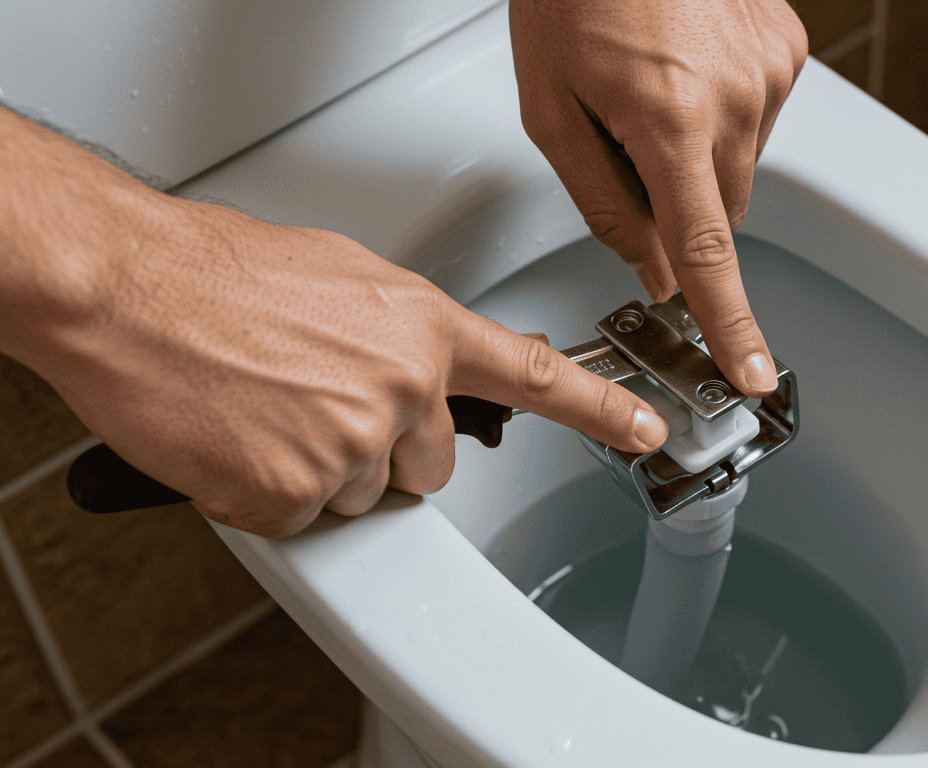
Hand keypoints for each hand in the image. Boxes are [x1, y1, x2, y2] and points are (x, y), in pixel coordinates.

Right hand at [2, 124, 669, 537]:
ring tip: (267, 409)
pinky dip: (268, 493)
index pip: (533, 376)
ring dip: (323, 470)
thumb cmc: (218, 273)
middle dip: (386, 451)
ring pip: (365, 496)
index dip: (600, 410)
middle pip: (432, 467)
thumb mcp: (344, 278)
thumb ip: (408, 331)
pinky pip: (302, 519)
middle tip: (317, 402)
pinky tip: (239, 438)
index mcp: (420, 326)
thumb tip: (445, 360)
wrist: (128, 288)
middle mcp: (402, 386)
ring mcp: (352, 443)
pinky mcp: (294, 492)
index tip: (646, 431)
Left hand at [510, 0, 806, 396]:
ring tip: (656, 91)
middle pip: (719, 213)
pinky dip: (725, 115)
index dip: (730, 324)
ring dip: (700, 159)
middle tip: (630, 148)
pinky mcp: (788, 48)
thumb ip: (603, 202)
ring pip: (740, 167)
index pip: (707, 255)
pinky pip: (760, 118)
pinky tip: (687, 70)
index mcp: (670, 120)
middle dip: (679, 209)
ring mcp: (772, 71)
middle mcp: (737, 99)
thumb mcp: (551, 107)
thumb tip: (647, 268)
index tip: (753, 371)